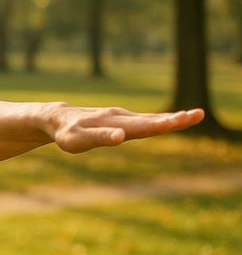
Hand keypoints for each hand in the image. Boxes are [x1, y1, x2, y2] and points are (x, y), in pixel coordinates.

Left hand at [49, 105, 204, 153]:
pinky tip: (171, 120)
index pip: (144, 125)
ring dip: (171, 117)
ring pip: (149, 118)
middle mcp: (120, 117)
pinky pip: (143, 119)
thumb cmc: (66, 133)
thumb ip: (100, 138)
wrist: (56, 118)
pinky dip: (159, 119)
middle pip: (151, 120)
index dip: (164, 124)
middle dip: (175, 119)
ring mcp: (120, 117)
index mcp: (114, 123)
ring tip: (193, 115)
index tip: (183, 119)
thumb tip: (121, 136)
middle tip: (198, 115)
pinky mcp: (119, 119)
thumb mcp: (78, 139)